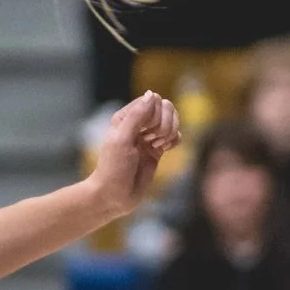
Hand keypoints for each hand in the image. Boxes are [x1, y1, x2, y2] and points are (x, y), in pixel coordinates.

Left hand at [88, 94, 179, 219]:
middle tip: (153, 140)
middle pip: (165, 109)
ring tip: (158, 146)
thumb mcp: (122, 139)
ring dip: (170, 132)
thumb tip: (152, 94)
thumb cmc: (114, 168)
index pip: (151, 101)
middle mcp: (138, 124)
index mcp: (125, 117)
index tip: (146, 133)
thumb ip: (137, 116)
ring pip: (172, 121)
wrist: (115, 195)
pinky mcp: (158, 149)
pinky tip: (165, 149)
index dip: (155, 115)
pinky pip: (176, 136)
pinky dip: (175, 141)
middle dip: (165, 124)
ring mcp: (149, 136)